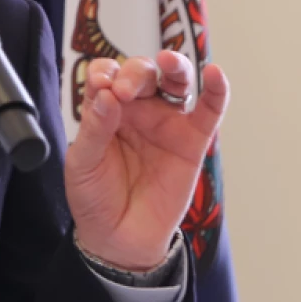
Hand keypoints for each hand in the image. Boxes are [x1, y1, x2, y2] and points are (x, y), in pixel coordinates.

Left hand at [63, 51, 228, 270]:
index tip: (100, 85)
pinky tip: (215, 74)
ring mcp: (166, 123)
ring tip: (168, 63)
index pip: (107, 75)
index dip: (104, 72)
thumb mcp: (83, 163)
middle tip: (125, 91)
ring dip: (175, 67)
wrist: (118, 238)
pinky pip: (209, 111)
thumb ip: (95, 129)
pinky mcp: (192, 142)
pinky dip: (217, 91)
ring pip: (176, 83)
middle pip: (142, 74)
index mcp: (106, 109)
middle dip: (134, 74)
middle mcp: (137, 110)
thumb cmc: (95, 196)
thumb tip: (107, 95)